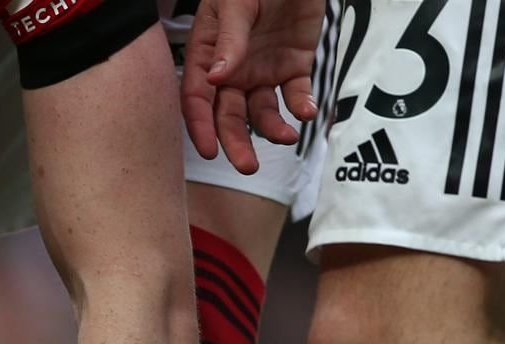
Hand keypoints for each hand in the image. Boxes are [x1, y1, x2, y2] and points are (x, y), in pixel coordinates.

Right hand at [180, 0, 324, 173]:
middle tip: (247, 166)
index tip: (210, 151)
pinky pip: (295, 94)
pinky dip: (301, 106)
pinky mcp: (293, 65)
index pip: (197, 98)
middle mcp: (233, 70)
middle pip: (229, 115)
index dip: (201, 126)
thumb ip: (230, 41)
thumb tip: (217, 78)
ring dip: (272, 128)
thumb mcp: (236, 3)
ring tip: (286, 136)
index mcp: (208, 54)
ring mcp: (263, 69)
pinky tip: (307, 112)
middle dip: (236, 143)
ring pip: (262, 112)